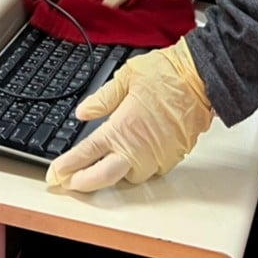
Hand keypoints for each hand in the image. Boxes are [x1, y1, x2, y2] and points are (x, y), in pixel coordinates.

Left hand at [45, 39, 213, 191]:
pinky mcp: (172, 158)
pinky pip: (150, 171)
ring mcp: (156, 157)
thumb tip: (82, 112)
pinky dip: (137, 167)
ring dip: (113, 174)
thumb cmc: (168, 74)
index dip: (68, 165)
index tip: (55, 173)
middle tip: (69, 182)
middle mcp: (138, 149)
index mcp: (122, 128)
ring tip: (101, 166)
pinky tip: (132, 156)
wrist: (202, 80)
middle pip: (103, 177)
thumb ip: (101, 99)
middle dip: (83, 183)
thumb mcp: (126, 77)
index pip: (87, 153)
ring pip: (128, 177)